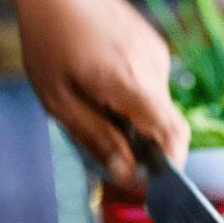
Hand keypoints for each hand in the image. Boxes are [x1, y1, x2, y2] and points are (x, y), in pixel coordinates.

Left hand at [11, 0, 189, 188]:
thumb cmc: (49, 40)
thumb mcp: (60, 100)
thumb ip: (97, 138)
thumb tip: (126, 176)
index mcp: (130, 85)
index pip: (173, 134)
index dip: (173, 164)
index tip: (157, 182)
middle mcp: (152, 70)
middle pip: (165, 124)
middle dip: (144, 144)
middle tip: (112, 149)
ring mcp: (156, 56)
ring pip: (156, 105)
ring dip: (135, 117)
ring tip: (97, 104)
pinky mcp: (153, 47)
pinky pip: (151, 85)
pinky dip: (134, 96)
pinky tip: (104, 82)